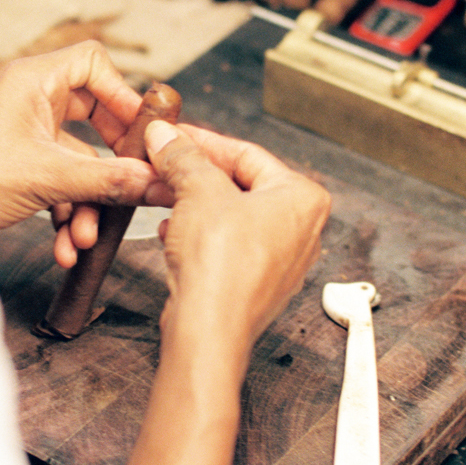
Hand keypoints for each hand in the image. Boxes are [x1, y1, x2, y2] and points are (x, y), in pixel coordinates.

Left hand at [0, 42, 155, 257]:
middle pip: (96, 115)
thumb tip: (158, 182)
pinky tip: (66, 245)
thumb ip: (111, 180)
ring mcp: (27, 133)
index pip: (93, 62)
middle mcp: (31, 99)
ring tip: (86, 236)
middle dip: (112, 161)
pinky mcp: (23, 164)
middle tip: (133, 180)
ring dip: (89, 201)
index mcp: (33, 80)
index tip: (141, 131)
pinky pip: (63, 180)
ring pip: (81, 159)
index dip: (123, 93)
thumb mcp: (50, 179)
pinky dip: (69, 211)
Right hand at [143, 120, 330, 383]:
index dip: (203, 141)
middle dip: (196, 174)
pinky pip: (228, 245)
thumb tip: (167, 136)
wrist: (210, 329)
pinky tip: (173, 231)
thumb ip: (183, 156)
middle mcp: (302, 229)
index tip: (174, 135)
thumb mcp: (198, 191)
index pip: (248, 154)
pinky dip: (201, 233)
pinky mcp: (258, 284)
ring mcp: (281, 260)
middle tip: (164, 162)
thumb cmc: (222, 266)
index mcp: (304, 198)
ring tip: (162, 194)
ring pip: (232, 215)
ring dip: (193, 203)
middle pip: (240, 184)